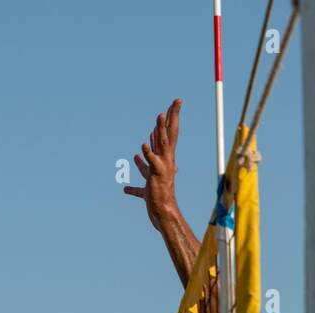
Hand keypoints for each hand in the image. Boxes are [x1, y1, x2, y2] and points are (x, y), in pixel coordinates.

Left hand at [123, 99, 181, 229]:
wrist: (162, 210)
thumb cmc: (156, 194)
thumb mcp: (147, 174)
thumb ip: (143, 163)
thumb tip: (137, 154)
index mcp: (167, 157)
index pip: (170, 134)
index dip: (172, 118)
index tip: (174, 104)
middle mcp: (168, 159)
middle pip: (171, 134)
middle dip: (173, 116)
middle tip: (177, 101)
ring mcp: (163, 167)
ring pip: (163, 144)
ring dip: (161, 130)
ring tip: (160, 116)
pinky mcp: (156, 176)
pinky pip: (151, 163)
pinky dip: (147, 155)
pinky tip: (142, 146)